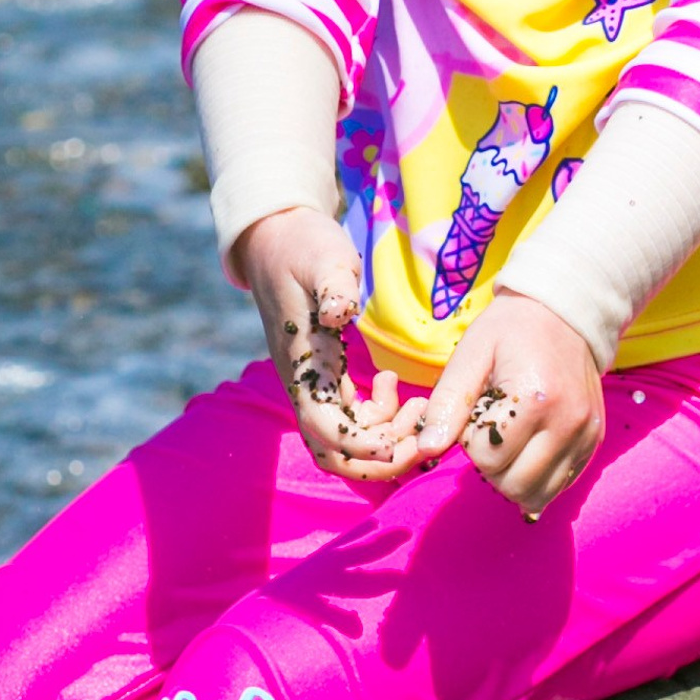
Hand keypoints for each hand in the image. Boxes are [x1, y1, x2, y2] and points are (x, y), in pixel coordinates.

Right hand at [234, 207, 412, 479]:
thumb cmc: (302, 246)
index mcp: (301, 364)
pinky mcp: (325, 377)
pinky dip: (379, 418)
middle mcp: (304, 384)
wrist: (277, 239)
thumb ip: (333, 286)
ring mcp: (314, 384)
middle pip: (334, 453)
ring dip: (385, 441)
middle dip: (379, 460)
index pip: (325, 429)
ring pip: (345, 442)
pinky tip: (394, 384)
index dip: (362, 446)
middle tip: (422, 438)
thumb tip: (341, 313)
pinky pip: (352, 419)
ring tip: (418, 408)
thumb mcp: (323, 258)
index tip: (400, 440)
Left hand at [405, 292, 603, 516]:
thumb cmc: (510, 330)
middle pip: (514, 484)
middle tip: (489, 428)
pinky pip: (560, 486)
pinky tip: (528, 450)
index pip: (488, 458)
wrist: (564, 313)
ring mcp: (586, 435)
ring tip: (508, 441)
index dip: (470, 441)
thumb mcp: (470, 354)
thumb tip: (427, 448)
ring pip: (538, 495)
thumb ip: (447, 403)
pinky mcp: (594, 442)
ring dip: (513, 478)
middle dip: (490, 466)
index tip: (476, 412)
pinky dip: (537, 478)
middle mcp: (568, 422)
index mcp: (535, 398)